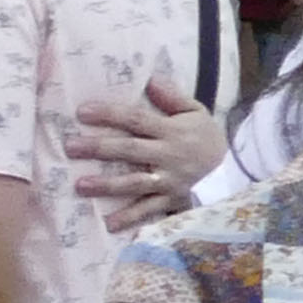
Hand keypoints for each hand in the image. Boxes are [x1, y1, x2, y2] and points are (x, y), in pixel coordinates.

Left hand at [66, 78, 222, 226]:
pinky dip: (131, 217)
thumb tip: (150, 79)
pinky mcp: (172, 201)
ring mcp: (169, 181)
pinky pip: (149, 210)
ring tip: (80, 185)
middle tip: (70, 147)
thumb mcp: (196, 112)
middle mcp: (168, 155)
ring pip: (135, 182)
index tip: (82, 112)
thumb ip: (173, 96)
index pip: (136, 120)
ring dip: (107, 185)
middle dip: (99, 148)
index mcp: (172, 130)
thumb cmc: (205, 138)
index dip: (110, 115)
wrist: (232, 171)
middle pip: (130, 150)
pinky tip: (109, 224)